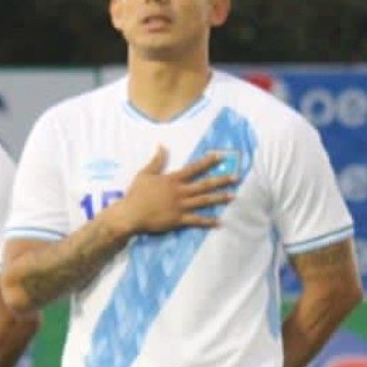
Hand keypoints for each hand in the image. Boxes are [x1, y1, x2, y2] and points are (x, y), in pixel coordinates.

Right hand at [108, 146, 236, 235]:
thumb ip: (157, 160)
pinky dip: (208, 222)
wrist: (130, 214)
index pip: (194, 168)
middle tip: (236, 177)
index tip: (221, 156)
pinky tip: (220, 222)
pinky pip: (197, 221)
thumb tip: (162, 145)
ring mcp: (181, 206)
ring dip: (219, 198)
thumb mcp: (145, 173)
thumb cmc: (136, 194)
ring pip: (204, 201)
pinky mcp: (179, 220)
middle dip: (221, 180)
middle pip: (205, 184)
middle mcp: (180, 191)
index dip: (208, 162)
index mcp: (173, 179)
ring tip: (233, 196)